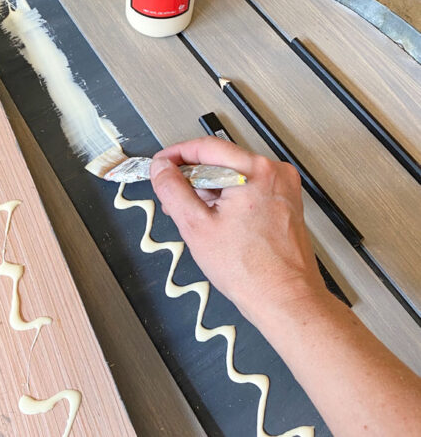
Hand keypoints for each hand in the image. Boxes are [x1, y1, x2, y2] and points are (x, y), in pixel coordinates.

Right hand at [150, 137, 327, 322]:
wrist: (285, 300)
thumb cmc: (253, 272)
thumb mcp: (196, 226)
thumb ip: (172, 190)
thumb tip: (161, 169)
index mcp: (256, 171)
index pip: (205, 146)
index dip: (176, 154)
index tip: (161, 165)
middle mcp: (274, 173)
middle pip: (220, 160)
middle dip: (192, 177)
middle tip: (173, 196)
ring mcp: (283, 187)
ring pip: (233, 174)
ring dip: (209, 189)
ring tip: (196, 216)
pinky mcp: (284, 201)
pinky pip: (247, 187)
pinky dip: (227, 198)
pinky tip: (217, 220)